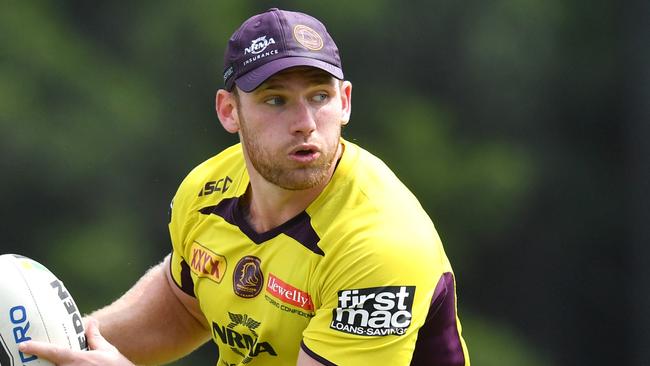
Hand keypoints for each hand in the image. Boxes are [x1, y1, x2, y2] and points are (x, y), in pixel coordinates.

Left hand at [18, 318, 133, 365]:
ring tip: (44, 362)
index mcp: (78, 359)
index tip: (23, 344)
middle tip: (32, 354)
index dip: (37, 348)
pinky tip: (59, 365)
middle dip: (41, 361)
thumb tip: (91, 322)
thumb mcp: (108, 351)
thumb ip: (95, 337)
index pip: (54, 352)